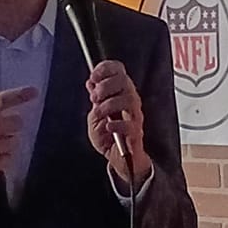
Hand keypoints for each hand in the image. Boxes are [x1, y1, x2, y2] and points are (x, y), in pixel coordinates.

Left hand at [86, 60, 147, 179]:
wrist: (119, 158)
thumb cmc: (109, 136)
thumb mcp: (95, 116)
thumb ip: (95, 100)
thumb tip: (91, 83)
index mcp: (120, 93)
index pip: (119, 71)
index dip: (105, 69)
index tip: (93, 76)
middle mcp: (130, 101)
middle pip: (124, 81)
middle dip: (106, 86)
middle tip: (94, 97)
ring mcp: (135, 117)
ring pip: (128, 100)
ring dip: (109, 105)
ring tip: (99, 113)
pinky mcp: (136, 134)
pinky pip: (130, 125)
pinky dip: (117, 125)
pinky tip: (109, 127)